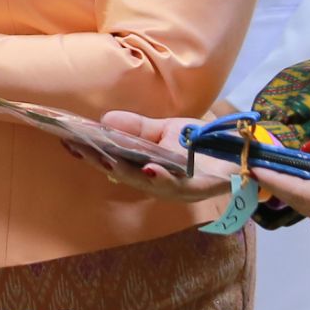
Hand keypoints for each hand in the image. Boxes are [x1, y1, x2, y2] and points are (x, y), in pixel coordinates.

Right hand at [74, 112, 240, 203]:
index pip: (113, 162)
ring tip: (103, 158)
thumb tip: (105, 120)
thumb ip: (137, 128)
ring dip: (124, 171)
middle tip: (77, 147)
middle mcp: (158, 184)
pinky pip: (176, 185)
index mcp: (147, 170)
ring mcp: (176, 188)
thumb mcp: (166, 131)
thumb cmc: (201, 143)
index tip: (69, 141)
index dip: (91, 153)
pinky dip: (160, 178)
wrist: (240, 152)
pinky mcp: (197, 189)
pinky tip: (147, 169)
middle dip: (100, 161)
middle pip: (124, 174)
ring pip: (145, 182)